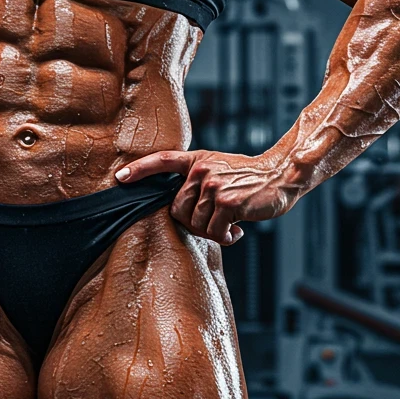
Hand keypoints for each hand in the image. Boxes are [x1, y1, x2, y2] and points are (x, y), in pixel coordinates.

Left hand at [113, 150, 305, 245]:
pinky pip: (214, 232)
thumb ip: (197, 182)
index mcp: (196, 160)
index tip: (119, 178)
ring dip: (212, 232)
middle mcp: (201, 171)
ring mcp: (213, 186)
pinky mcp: (227, 203)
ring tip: (229, 226)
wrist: (280, 175)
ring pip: (195, 224)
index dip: (139, 170)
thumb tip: (177, 208)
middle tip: (214, 224)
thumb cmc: (248, 177)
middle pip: (177, 210)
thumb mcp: (218, 168)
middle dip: (193, 223)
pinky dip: (225, 238)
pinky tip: (236, 231)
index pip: (162, 160)